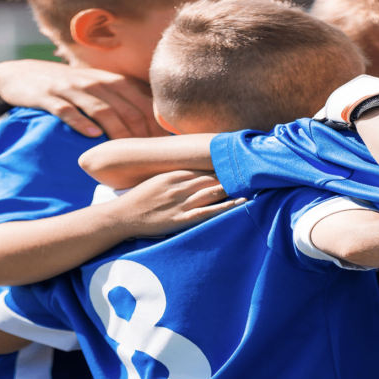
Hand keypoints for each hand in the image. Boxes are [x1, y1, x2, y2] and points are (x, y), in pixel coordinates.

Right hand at [0, 60, 167, 138]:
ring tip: (126, 152)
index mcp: (113, 81)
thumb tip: (155, 128)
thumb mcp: (100, 88)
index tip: (162, 147)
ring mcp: (72, 88)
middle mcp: (96, 82)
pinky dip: (81, 123)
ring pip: (102, 110)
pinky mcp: (49, 96)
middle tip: (147, 157)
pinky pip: (67, 110)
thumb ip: (125, 102)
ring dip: (116, 131)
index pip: (142, 103)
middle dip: (140, 134)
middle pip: (126, 109)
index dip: (154, 126)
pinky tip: (92, 136)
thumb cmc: (70, 87)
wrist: (21, 75)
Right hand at [104, 170, 246, 236]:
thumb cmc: (141, 199)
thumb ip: (179, 174)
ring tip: (256, 182)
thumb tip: (198, 170)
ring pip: (215, 190)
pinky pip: (208, 212)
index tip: (244, 158)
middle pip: (215, 175)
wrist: (121, 216)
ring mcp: (182, 202)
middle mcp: (180, 185)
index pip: (206, 165)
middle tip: (257, 168)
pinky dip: (226, 206)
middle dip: (235, 172)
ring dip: (236, 186)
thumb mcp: (159, 180)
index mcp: (175, 173)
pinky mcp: (182, 219)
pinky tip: (242, 202)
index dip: (226, 162)